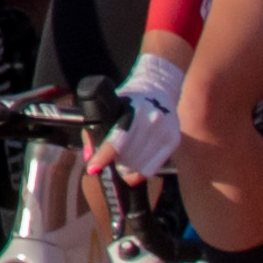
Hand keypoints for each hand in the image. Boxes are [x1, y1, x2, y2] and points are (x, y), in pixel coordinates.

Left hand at [96, 49, 190, 183]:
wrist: (158, 89)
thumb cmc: (127, 102)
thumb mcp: (107, 108)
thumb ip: (93, 131)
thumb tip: (89, 157)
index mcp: (132, 109)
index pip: (118, 138)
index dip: (104, 155)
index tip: (92, 169)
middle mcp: (151, 119)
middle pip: (127, 156)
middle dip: (114, 162)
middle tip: (109, 160)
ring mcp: (164, 130)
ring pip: (138, 165)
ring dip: (126, 168)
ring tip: (121, 161)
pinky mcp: (173, 140)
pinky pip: (152, 168)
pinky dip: (139, 173)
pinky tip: (132, 169)